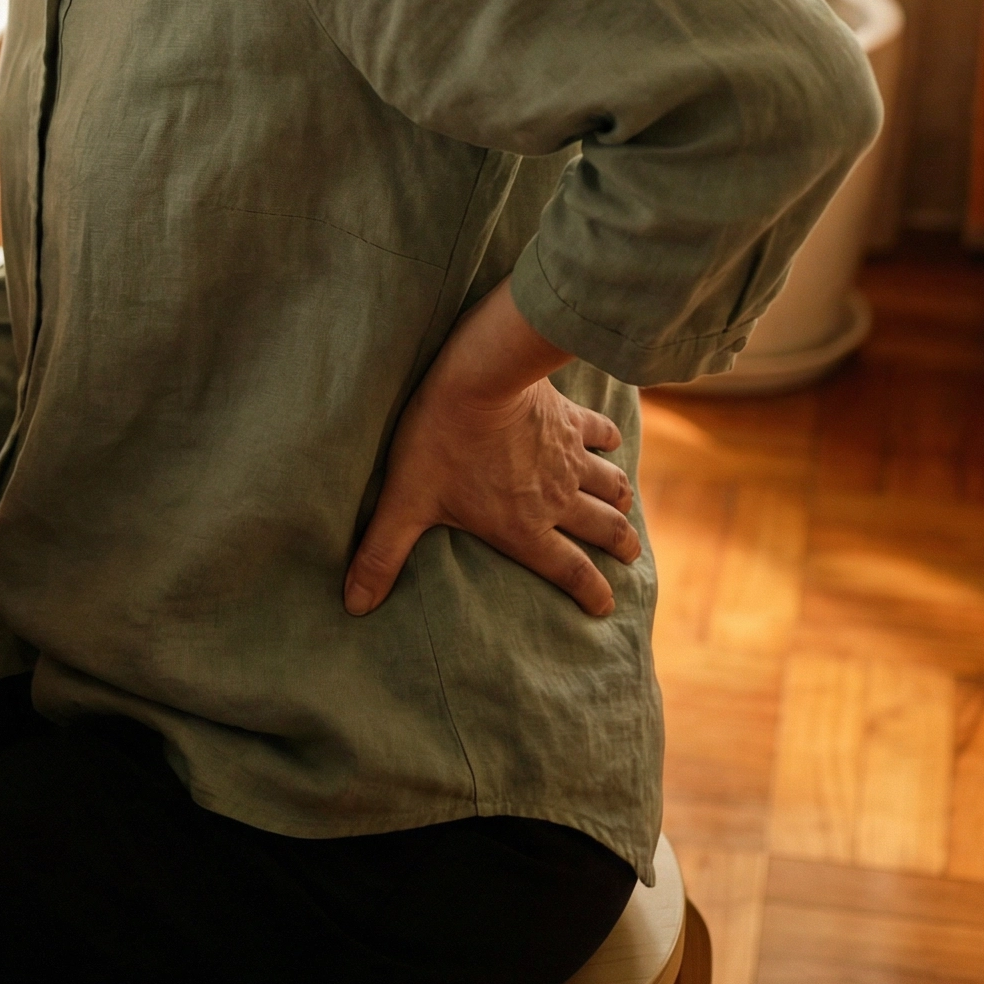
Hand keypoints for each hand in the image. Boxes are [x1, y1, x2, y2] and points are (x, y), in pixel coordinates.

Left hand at [344, 280, 640, 620]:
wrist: (476, 377)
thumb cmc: (439, 440)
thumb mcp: (405, 502)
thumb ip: (383, 555)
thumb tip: (354, 605)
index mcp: (524, 528)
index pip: (568, 570)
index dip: (591, 592)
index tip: (605, 606)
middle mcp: (557, 499)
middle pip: (603, 529)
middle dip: (620, 546)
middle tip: (630, 555)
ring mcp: (569, 458)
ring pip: (611, 486)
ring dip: (621, 501)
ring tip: (626, 509)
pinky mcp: (570, 419)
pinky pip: (602, 434)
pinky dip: (611, 442)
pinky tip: (612, 442)